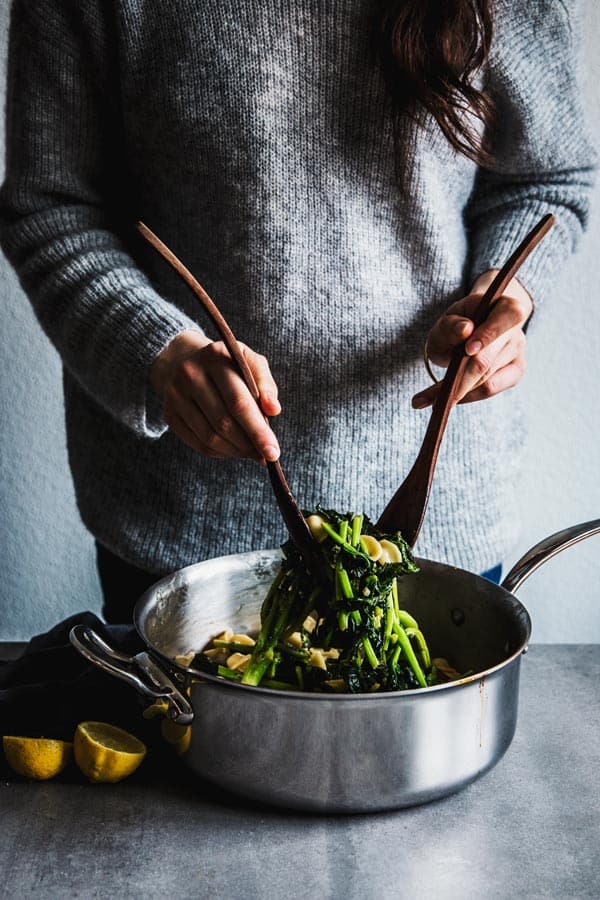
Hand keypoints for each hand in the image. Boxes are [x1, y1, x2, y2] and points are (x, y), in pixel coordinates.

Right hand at [150, 330, 280, 461]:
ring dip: (235, 451)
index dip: (258, 431)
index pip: (239, 402)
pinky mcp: (170, 414)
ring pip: (209, 437)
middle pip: (223, 422)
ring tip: (251, 451)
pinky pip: (198, 444)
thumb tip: (273, 410)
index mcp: (216, 357)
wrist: (187, 361)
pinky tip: (233, 448)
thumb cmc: (229, 366)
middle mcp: (191, 374)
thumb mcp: (251, 362)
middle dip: (248, 444)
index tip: (273, 453)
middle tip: (265, 454)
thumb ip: (266, 384)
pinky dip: (220, 452)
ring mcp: (176, 395)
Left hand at [412, 271, 532, 407]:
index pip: (508, 316)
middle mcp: (515, 331)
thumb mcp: (447, 321)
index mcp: (504, 307)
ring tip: (424, 400)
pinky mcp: (514, 373)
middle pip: (488, 358)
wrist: (469, 330)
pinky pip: (490, 389)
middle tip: (432, 395)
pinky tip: (444, 401)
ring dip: (456, 392)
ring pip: (486, 378)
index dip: (489, 334)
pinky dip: (466, 397)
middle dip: (459, 378)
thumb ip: (451, 325)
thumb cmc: (456, 325)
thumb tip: (465, 329)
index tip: (468, 350)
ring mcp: (517, 354)